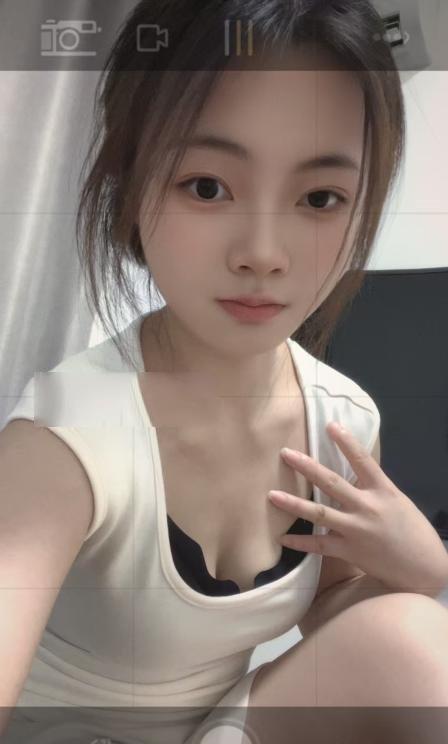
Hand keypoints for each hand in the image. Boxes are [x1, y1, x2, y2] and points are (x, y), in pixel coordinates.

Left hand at [268, 421, 447, 594]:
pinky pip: (319, 545)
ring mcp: (356, 530)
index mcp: (383, 490)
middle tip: (285, 453)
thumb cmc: (412, 531)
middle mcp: (367, 507)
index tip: (330, 424)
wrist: (424, 568)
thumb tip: (352, 475)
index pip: (362, 460)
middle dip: (307, 467)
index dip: (346, 442)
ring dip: (293, 504)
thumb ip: (373, 489)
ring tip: (272, 495)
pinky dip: (300, 543)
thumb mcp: (396, 501)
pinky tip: (282, 539)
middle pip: (332, 482)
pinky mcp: (350, 551)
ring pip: (319, 513)